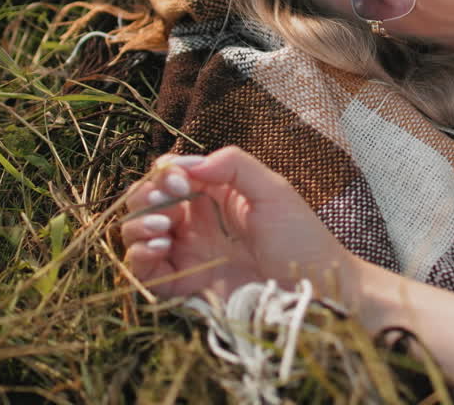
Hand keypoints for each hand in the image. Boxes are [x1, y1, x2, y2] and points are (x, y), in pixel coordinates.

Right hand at [119, 146, 353, 299]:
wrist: (317, 290)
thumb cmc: (302, 238)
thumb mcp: (274, 190)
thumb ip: (234, 165)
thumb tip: (187, 165)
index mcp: (214, 195)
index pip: (169, 176)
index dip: (164, 174)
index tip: (180, 181)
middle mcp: (195, 222)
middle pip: (146, 202)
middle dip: (145, 196)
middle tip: (167, 204)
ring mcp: (188, 254)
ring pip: (136, 233)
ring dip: (137, 224)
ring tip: (162, 227)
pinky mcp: (184, 286)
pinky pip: (144, 271)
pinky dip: (138, 256)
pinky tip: (159, 247)